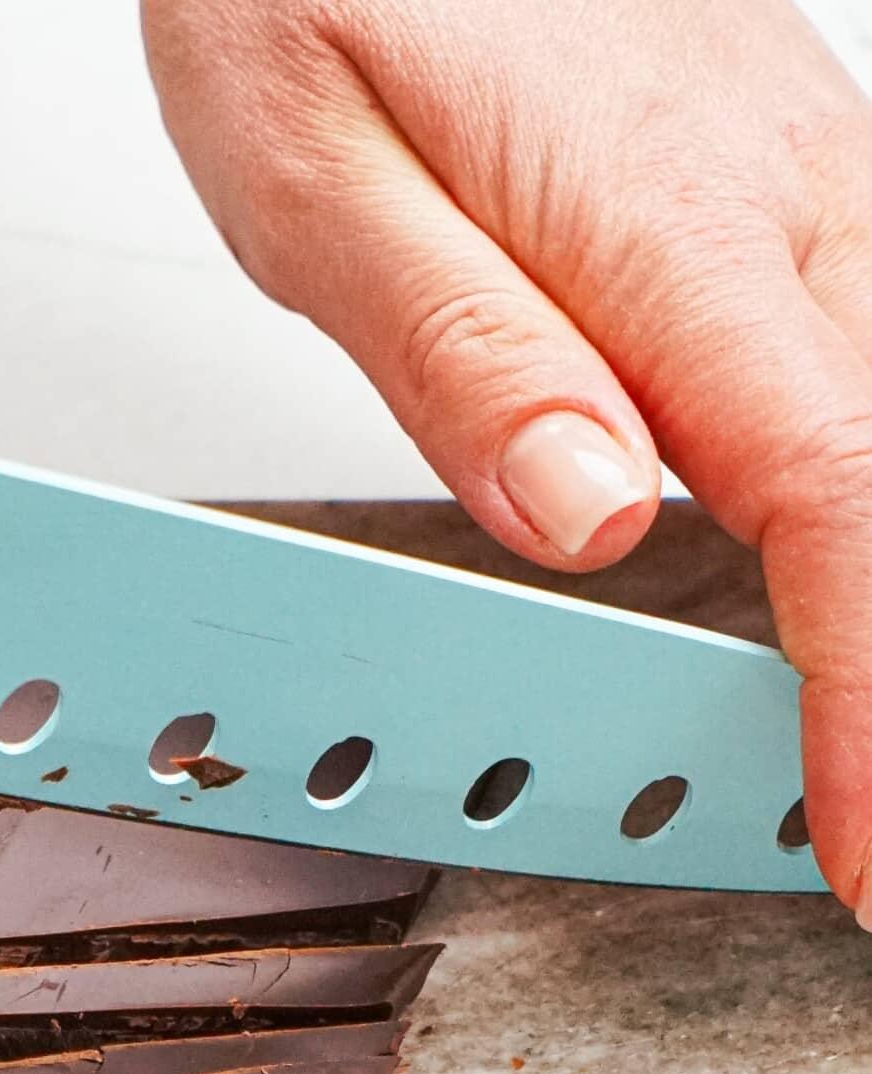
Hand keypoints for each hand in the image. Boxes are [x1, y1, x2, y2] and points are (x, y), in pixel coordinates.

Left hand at [144, 0, 871, 919]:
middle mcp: (775, 193)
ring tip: (849, 743)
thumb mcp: (317, 179)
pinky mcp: (784, 168)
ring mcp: (802, 171)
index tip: (860, 845)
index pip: (823, 505)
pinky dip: (864, 485)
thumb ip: (464, 360)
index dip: (861, 701)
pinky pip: (867, 354)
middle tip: (859, 830)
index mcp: (661, 224)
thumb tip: (595, 520)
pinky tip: (840, 564)